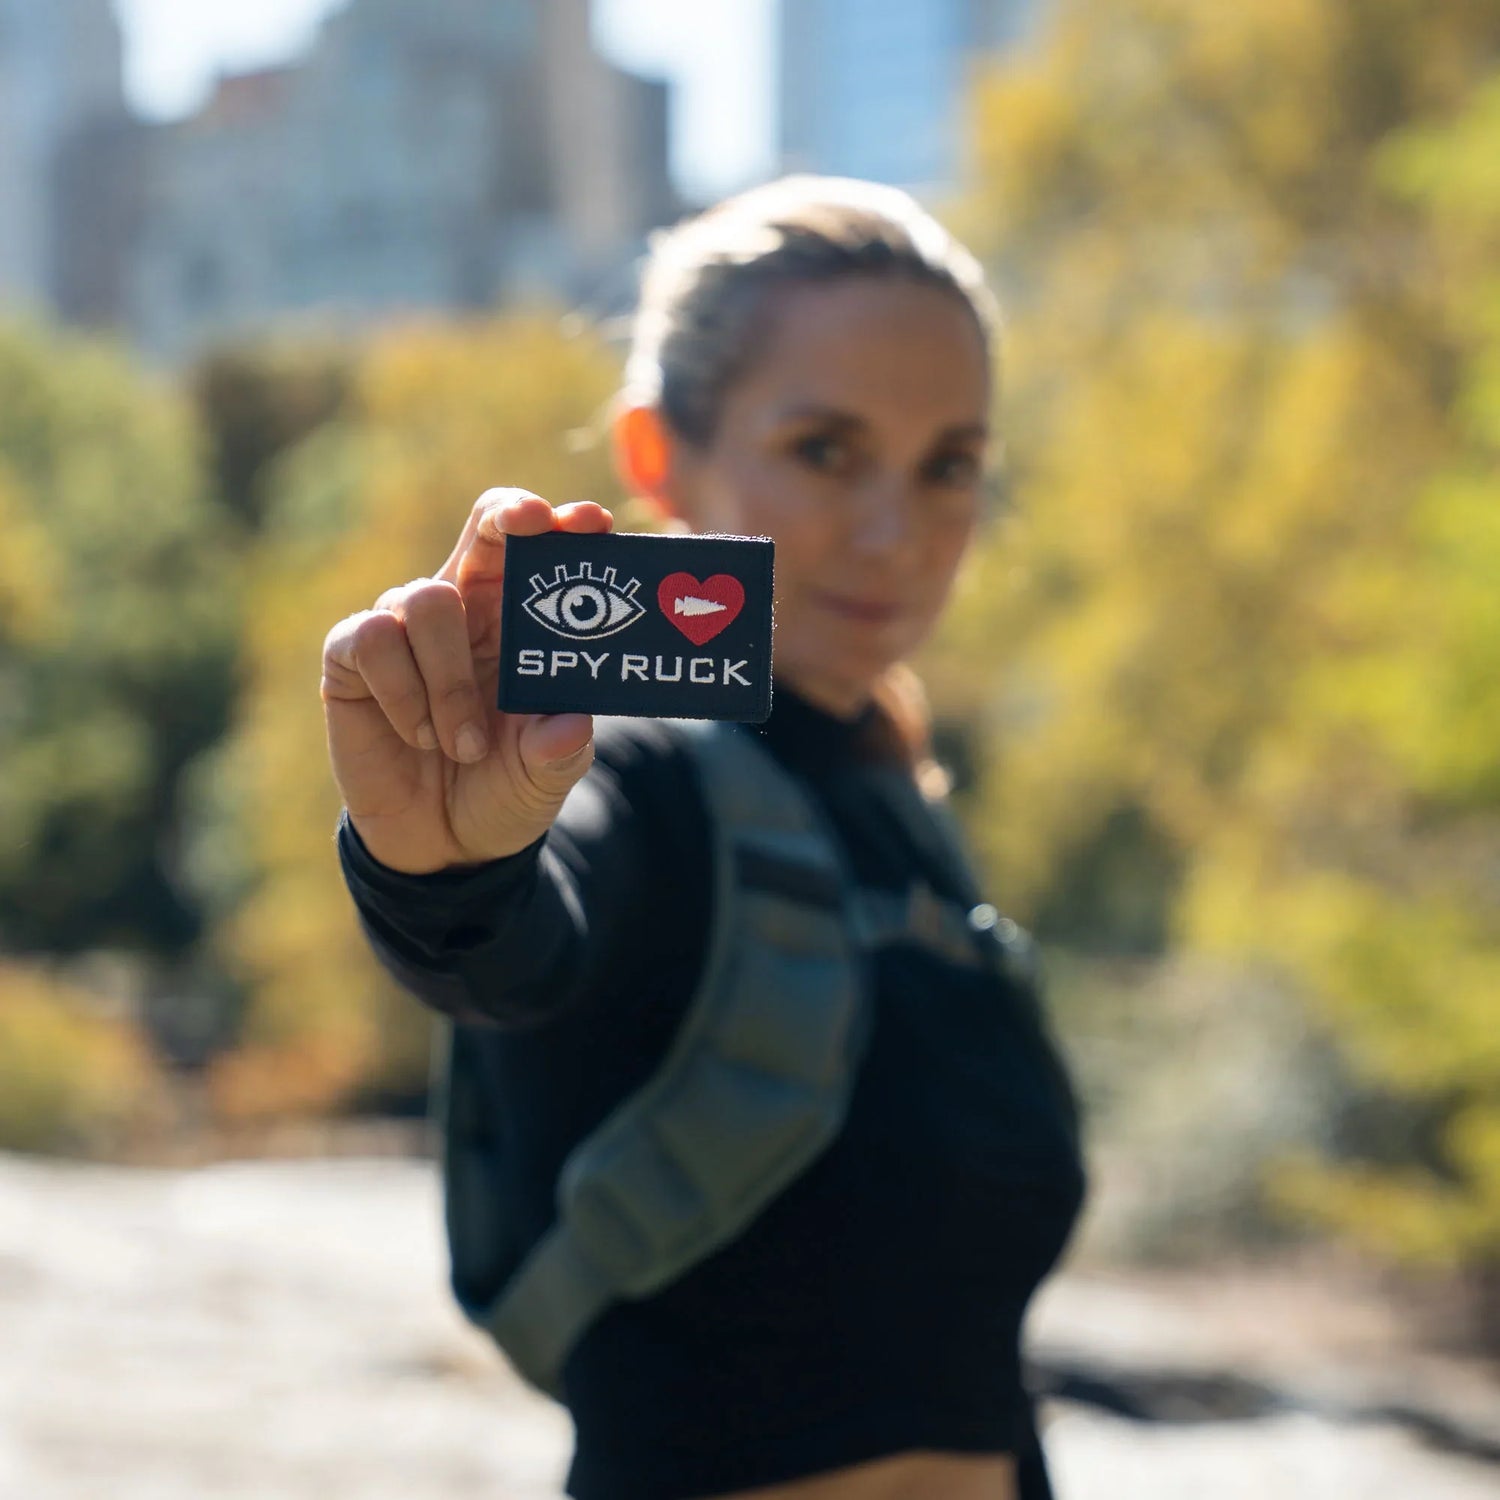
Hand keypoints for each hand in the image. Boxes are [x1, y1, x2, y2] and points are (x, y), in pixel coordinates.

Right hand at [321, 488, 611, 872]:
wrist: (443, 843)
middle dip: (507, 517)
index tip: (592, 523)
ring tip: (464, 745)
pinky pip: (373, 641)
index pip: (537, 550)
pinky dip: (404, 693)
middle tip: (531, 524)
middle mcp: (464, 609)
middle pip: (483, 528)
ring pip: (426, 600)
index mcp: (518, 619)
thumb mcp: (545, 775)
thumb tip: (570, 724)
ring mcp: (404, 627)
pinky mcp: (351, 658)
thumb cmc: (503, 787)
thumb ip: (560, 748)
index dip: (561, 525)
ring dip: (451, 679)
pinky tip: (420, 736)